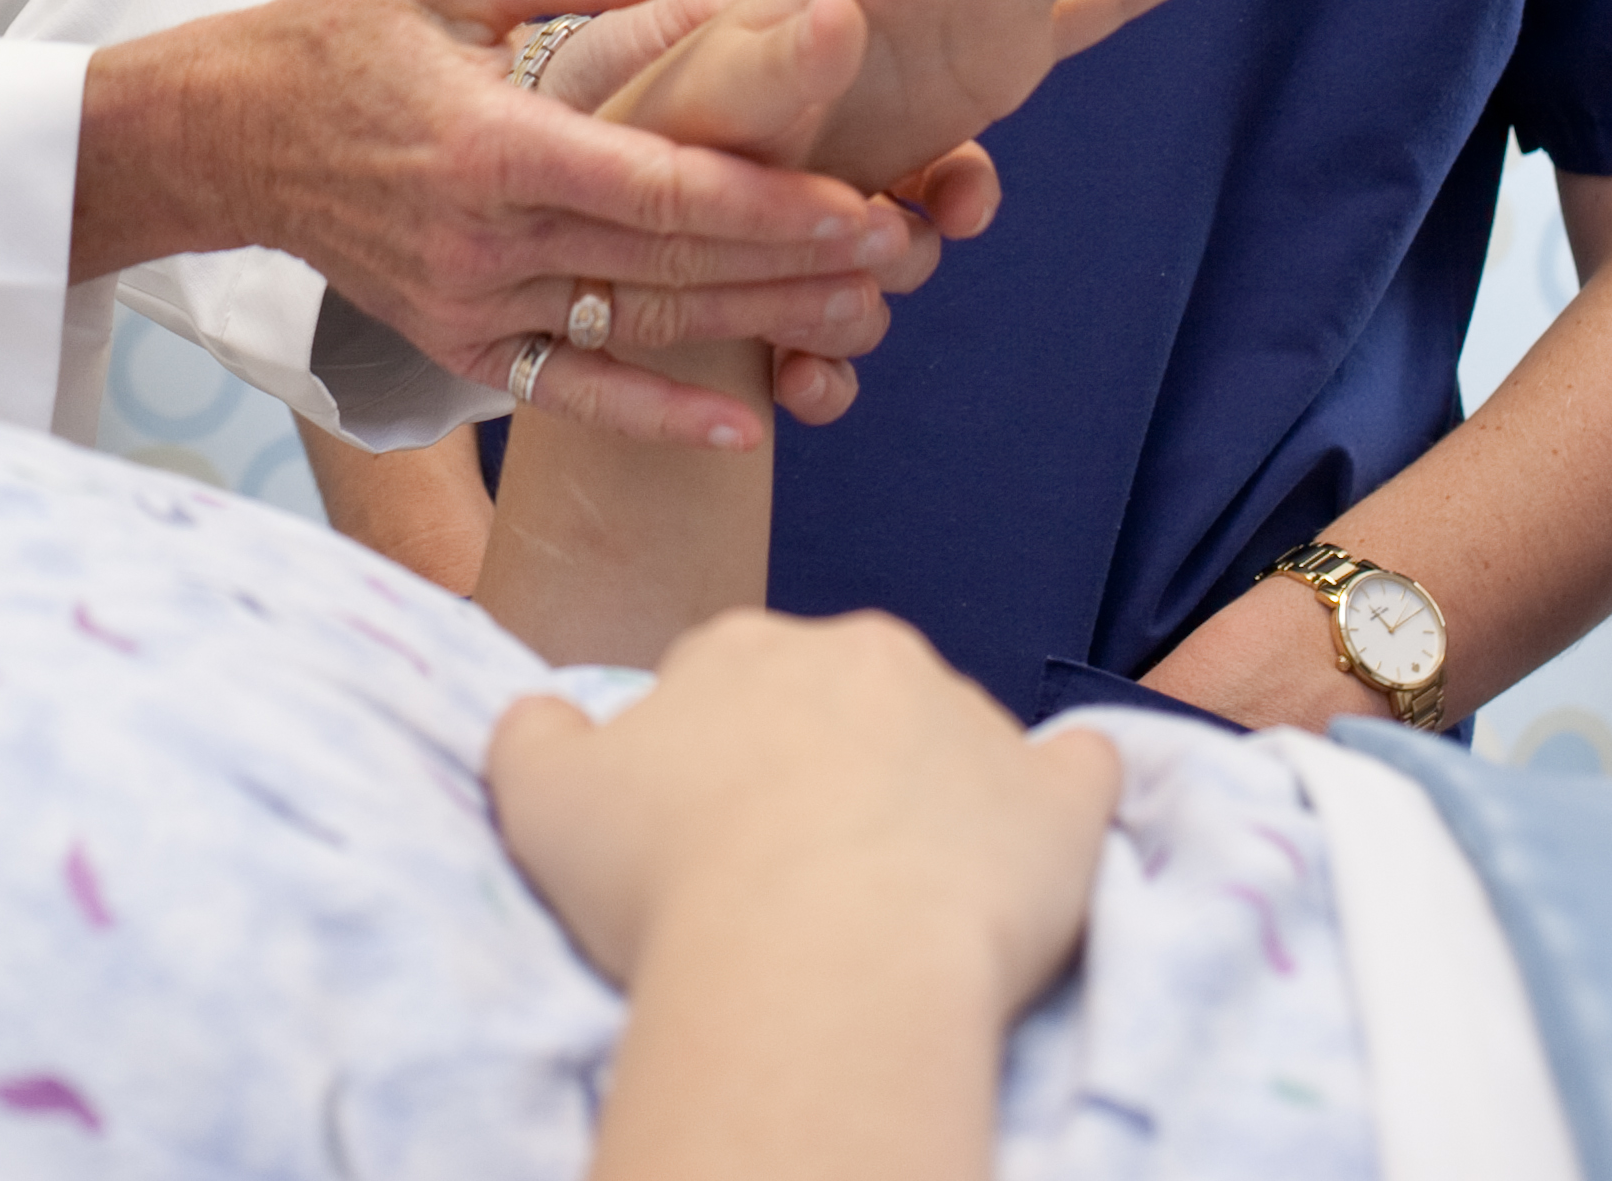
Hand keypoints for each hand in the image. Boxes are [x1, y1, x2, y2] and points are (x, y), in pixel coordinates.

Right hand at [76, 0, 932, 450]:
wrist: (226, 136)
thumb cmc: (345, 39)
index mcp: (493, 142)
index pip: (656, 187)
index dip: (766, 203)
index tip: (860, 202)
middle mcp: (484, 241)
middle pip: (669, 268)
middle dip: (796, 265)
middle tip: (904, 250)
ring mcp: (470, 306)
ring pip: (640, 331)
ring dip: (758, 330)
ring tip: (866, 319)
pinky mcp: (457, 345)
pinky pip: (572, 393)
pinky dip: (657, 417)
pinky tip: (744, 429)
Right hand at [486, 609, 1115, 1016]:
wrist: (815, 963)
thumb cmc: (668, 884)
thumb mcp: (541, 801)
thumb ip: (532, 736)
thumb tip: (541, 715)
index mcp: (742, 648)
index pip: (724, 678)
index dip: (711, 757)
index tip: (703, 830)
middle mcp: (863, 655)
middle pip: (841, 698)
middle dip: (822, 762)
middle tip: (790, 868)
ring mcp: (970, 719)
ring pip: (950, 741)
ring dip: (928, 795)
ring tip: (891, 901)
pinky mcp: (1056, 797)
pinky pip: (1079, 774)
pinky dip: (1065, 797)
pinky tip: (1036, 844)